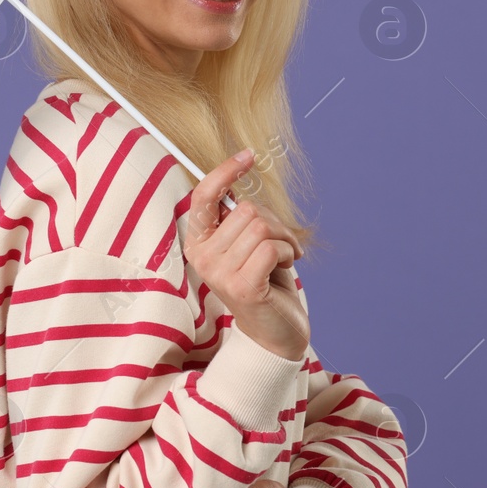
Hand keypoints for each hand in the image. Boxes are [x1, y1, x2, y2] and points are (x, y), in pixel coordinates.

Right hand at [184, 150, 309, 359]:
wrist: (276, 332)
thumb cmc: (265, 282)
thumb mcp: (249, 244)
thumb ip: (238, 218)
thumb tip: (233, 178)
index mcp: (198, 243)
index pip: (203, 197)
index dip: (224, 171)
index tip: (248, 156)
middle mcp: (202, 257)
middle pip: (245, 210)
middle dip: (274, 222)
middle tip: (282, 245)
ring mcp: (219, 273)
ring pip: (260, 226)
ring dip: (284, 239)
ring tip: (285, 257)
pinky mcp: (241, 286)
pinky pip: (271, 247)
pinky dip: (287, 253)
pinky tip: (285, 268)